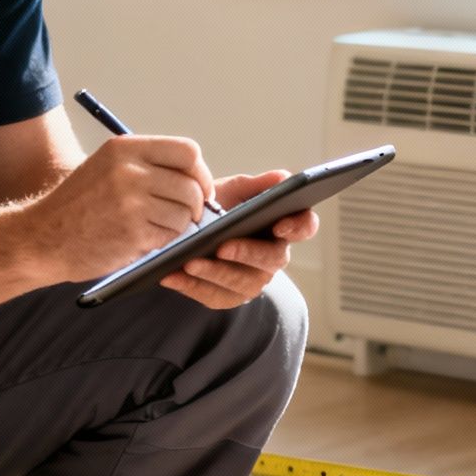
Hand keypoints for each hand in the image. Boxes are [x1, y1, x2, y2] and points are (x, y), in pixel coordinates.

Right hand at [31, 135, 215, 283]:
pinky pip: (171, 235)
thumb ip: (146, 165)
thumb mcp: (106, 168)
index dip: (199, 173)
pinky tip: (142, 240)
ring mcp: (131, 201)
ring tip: (154, 228)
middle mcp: (128, 170)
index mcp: (124, 149)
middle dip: (196, 205)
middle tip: (185, 216)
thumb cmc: (78, 206)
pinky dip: (163, 241)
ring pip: (185, 213)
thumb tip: (196, 176)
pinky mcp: (133, 232)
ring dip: (178, 226)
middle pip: (192, 185)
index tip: (198, 188)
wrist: (41, 238)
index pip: (187, 151)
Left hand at [160, 170, 317, 309]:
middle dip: (247, 253)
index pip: (304, 226)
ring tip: (189, 262)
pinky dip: (190, 286)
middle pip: (273, 259)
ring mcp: (253, 280)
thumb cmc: (218, 207)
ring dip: (215, 273)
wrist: (188, 229)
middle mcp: (273, 256)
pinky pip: (213, 296)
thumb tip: (282, 178)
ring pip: (242, 282)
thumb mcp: (233, 191)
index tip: (279, 225)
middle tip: (222, 247)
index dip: (298, 227)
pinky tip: (171, 275)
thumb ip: (257, 185)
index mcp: (282, 226)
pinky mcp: (229, 297)